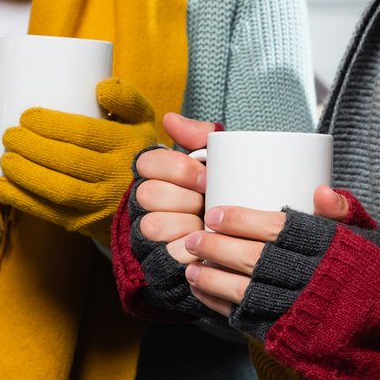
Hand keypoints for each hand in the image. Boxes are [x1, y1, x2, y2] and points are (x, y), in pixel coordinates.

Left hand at [0, 78, 158, 245]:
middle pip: (69, 161)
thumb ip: (126, 97)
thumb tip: (100, 86)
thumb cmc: (135, 149)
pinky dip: (21, 200)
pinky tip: (0, 187)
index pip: (86, 134)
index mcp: (130, 145)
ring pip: (60, 190)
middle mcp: (118, 176)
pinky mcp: (85, 225)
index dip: (53, 125)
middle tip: (9, 135)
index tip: (26, 116)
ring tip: (4, 158)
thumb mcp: (142, 120)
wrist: (151, 199)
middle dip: (33, 147)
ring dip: (25, 174)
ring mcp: (102, 205)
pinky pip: (50, 214)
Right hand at [131, 112, 219, 262]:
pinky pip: (166, 254)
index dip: (178, 170)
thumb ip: (199, 136)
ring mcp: (146, 233)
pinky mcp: (156, 261)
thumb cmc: (221, 193)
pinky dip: (190, 251)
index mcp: (156, 174)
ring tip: (207, 226)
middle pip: (148, 194)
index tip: (207, 178)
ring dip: (186, 226)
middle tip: (208, 203)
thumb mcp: (216, 161)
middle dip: (185, 200)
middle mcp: (144, 202)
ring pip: (152, 225)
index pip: (147, 163)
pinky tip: (204, 246)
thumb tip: (169, 118)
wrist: (235, 240)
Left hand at [188, 188, 379, 379]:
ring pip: (246, 292)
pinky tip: (203, 292)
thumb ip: (346, 212)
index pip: (280, 230)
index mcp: (333, 251)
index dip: (243, 220)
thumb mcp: (371, 239)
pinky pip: (248, 322)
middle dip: (218, 247)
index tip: (217, 212)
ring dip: (212, 278)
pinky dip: (221, 306)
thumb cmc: (376, 277)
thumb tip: (320, 189)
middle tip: (193, 236)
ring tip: (190, 264)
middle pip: (256, 260)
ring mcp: (301, 314)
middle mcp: (315, 282)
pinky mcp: (291, 340)